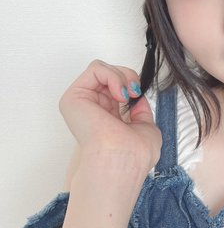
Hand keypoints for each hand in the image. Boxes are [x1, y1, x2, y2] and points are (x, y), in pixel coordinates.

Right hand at [59, 60, 161, 178]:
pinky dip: (113, 75)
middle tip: (134, 93)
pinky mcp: (74, 97)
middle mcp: (93, 109)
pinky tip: (119, 94)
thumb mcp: (146, 127)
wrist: (122, 158)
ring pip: (102, 69)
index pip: (117, 88)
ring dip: (121, 76)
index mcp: (107, 117)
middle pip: (109, 74)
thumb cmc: (134, 153)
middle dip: (128, 77)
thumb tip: (137, 99)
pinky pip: (95, 69)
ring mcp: (82, 103)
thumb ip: (140, 112)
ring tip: (126, 95)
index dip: (131, 85)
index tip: (138, 97)